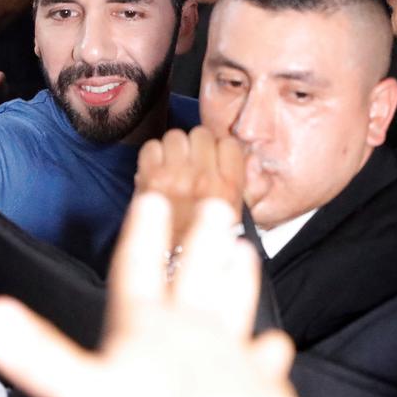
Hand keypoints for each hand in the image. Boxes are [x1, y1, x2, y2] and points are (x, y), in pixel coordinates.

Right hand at [0, 193, 302, 396]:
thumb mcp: (79, 392)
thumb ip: (36, 354)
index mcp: (146, 325)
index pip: (139, 269)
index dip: (142, 233)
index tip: (151, 196)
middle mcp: (192, 328)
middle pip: (197, 273)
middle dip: (203, 238)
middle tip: (216, 203)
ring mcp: (230, 353)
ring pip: (236, 304)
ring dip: (239, 278)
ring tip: (247, 249)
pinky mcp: (260, 384)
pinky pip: (265, 362)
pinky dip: (270, 352)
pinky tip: (277, 344)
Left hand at [136, 127, 245, 249]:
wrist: (170, 262)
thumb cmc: (200, 240)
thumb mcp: (236, 215)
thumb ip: (245, 185)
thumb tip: (247, 159)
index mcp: (228, 187)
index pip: (229, 144)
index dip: (221, 149)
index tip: (216, 158)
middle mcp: (203, 179)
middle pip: (201, 134)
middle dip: (197, 146)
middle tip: (193, 161)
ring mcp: (174, 177)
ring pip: (176, 136)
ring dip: (175, 148)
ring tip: (174, 166)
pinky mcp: (149, 178)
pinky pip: (152, 147)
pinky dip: (153, 155)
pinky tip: (157, 170)